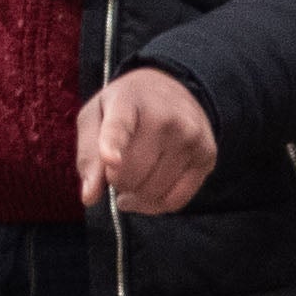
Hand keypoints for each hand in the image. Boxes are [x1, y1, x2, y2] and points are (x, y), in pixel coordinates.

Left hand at [74, 64, 216, 214]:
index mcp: (129, 101)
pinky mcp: (207, 156)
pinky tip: (146, 195)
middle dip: (117, 182)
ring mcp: (190, 138)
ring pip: (153, 192)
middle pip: (132, 174)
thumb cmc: (126, 108)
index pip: (119, 127)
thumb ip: (88, 155)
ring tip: (133, 178)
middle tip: (118, 169)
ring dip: (136, 195)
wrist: (174, 89)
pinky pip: (175, 201)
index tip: (111, 160)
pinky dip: (156, 205)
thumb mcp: (95, 116)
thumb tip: (90, 197)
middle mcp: (166, 118)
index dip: (113, 146)